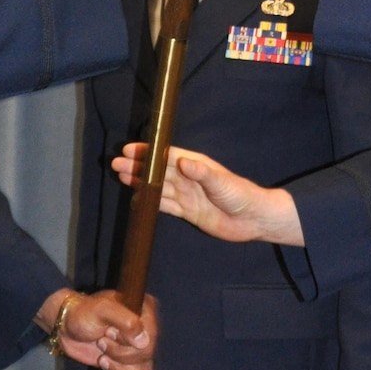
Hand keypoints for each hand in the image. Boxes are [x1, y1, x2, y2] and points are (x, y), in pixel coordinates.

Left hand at [36, 288, 158, 369]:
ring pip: (144, 369)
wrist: (68, 329)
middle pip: (146, 354)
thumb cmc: (83, 314)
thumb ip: (126, 321)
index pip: (150, 335)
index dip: (128, 342)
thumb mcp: (102, 310)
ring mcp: (139, 346)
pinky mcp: (131, 362)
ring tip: (102, 358)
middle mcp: (146, 327)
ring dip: (119, 368)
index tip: (108, 333)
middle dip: (119, 354)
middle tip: (101, 342)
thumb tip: (144, 343)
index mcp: (145, 309)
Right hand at [113, 144, 304, 245]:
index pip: (166, 156)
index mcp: (195, 165)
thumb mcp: (222, 182)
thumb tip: (182, 161)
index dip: (148, 153)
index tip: (130, 149)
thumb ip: (202, 173)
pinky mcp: (188, 212)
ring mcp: (187, 195)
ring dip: (140, 183)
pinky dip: (150, 203)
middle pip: (157, 172)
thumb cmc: (241, 195)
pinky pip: (165, 206)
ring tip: (121, 176)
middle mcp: (188, 178)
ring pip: (157, 188)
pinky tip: (137, 199)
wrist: (253, 219)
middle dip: (138, 167)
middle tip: (116, 163)